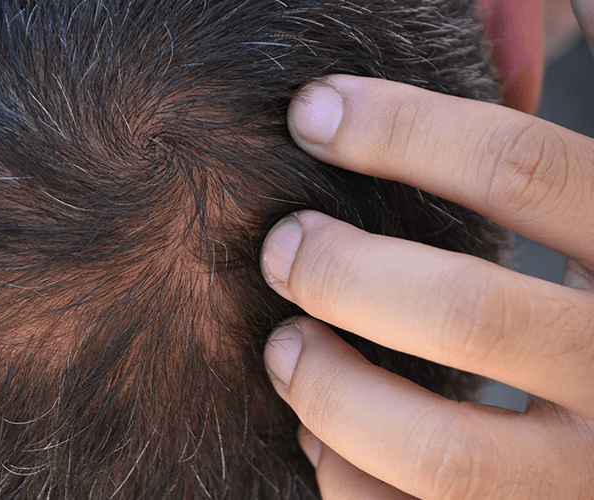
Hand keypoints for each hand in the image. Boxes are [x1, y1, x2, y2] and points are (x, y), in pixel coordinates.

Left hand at [260, 2, 593, 496]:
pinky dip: (348, 477)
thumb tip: (523, 16)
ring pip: (440, 450)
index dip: (403, 129)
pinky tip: (319, 437)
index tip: (309, 110)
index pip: (524, 171)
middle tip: (280, 246)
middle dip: (343, 270)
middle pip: (467, 315)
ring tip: (283, 345)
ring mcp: (586, 481)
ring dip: (330, 390)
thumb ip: (547, 167)